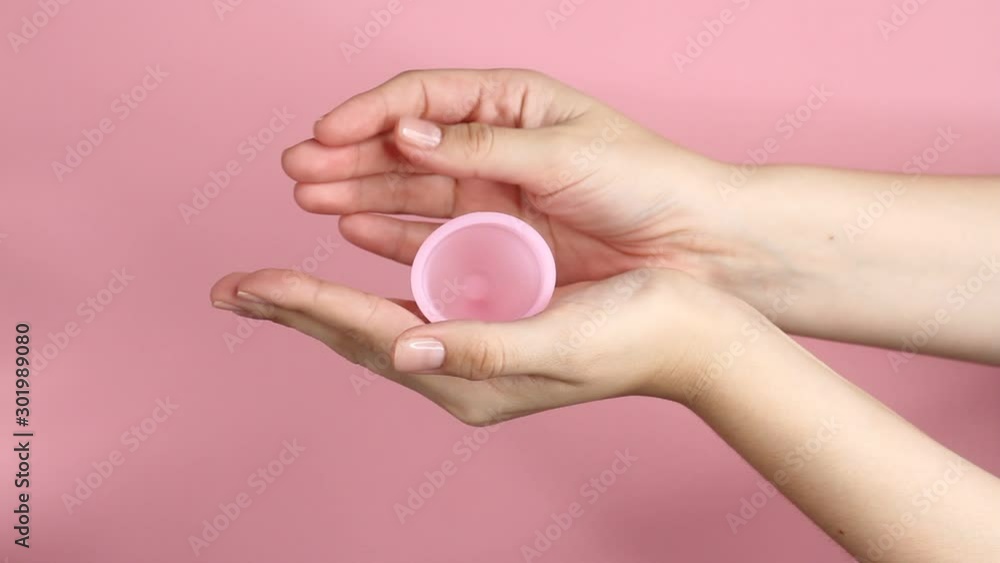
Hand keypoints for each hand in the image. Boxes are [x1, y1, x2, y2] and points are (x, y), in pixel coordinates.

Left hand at [209, 267, 751, 423]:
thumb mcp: (561, 343)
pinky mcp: (492, 325)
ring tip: (270, 286)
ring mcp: (474, 349)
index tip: (247, 284)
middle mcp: (462, 370)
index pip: (366, 333)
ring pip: (377, 319)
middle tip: (231, 290)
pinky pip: (414, 304)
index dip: (303, 306)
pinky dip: (371, 285)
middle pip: (357, 334)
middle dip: (292, 309)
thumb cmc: (638, 336)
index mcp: (471, 378)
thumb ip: (481, 348)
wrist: (694, 337)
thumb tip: (403, 348)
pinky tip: (349, 271)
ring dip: (321, 300)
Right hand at [281, 68, 741, 285]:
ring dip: (359, 192)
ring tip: (310, 199)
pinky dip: (394, 232)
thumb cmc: (643, 180)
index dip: (369, 114)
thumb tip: (405, 135)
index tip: (324, 133)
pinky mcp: (496, 239)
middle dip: (349, 155)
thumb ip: (481, 148)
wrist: (693, 243)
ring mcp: (491, 193)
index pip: (424, 99)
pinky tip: (354, 229)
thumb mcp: (562, 154)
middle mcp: (494, 144)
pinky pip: (433, 232)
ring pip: (409, 189)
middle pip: (405, 145)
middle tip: (297, 171)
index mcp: (511, 102)